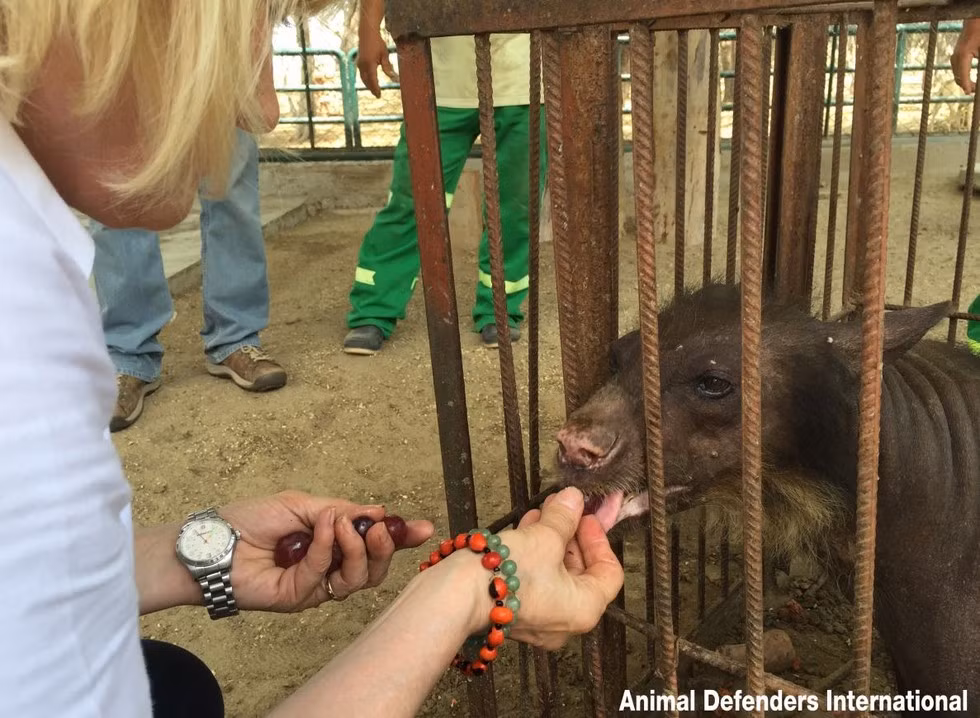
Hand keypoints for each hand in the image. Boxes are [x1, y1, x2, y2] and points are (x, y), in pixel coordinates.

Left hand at [219, 490, 432, 610]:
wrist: (215, 541)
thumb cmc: (250, 519)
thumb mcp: (303, 504)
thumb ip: (342, 510)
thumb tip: (380, 510)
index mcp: (333, 542)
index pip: (374, 545)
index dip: (400, 538)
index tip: (423, 527)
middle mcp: (329, 566)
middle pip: (375, 569)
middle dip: (386, 548)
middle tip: (381, 528)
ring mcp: (316, 586)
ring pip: (359, 580)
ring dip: (359, 549)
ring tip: (347, 526)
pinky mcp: (300, 599)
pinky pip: (326, 577)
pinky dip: (328, 548)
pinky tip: (321, 528)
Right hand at [357, 27, 397, 97]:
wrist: (367, 33)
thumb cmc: (378, 43)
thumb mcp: (385, 54)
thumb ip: (387, 67)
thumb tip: (393, 78)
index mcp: (369, 64)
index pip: (373, 80)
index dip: (376, 89)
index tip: (379, 95)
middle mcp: (362, 65)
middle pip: (367, 81)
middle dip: (372, 88)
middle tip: (377, 95)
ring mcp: (359, 64)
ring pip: (363, 78)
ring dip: (368, 85)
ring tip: (374, 90)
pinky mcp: (358, 62)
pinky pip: (362, 74)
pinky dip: (366, 79)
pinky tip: (370, 81)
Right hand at [490, 487, 624, 650]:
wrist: (455, 595)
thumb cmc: (504, 573)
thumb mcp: (544, 536)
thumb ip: (564, 517)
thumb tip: (574, 499)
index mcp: (584, 609)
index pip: (609, 573)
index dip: (599, 539)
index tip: (586, 516)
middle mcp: (564, 622)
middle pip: (581, 572)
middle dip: (571, 535)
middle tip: (564, 508)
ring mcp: (538, 620)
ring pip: (555, 575)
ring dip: (551, 540)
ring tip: (542, 511)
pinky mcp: (514, 612)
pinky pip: (535, 581)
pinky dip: (535, 555)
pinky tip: (524, 528)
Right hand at [952, 18, 979, 92]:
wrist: (974, 21)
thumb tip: (977, 79)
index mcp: (963, 55)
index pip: (963, 75)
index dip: (966, 85)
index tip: (969, 93)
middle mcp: (955, 57)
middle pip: (958, 76)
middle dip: (965, 85)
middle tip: (972, 92)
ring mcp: (953, 56)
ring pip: (957, 74)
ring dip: (964, 81)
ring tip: (972, 87)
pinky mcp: (955, 56)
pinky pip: (957, 69)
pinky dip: (962, 75)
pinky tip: (968, 79)